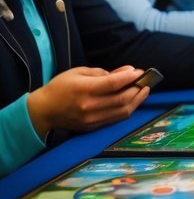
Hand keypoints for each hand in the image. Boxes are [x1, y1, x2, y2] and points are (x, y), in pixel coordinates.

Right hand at [26, 66, 148, 137]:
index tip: (140, 72)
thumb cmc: (60, 87)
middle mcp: (89, 106)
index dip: (129, 78)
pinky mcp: (94, 127)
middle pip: (122, 99)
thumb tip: (128, 71)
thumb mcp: (78, 73)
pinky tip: (132, 100)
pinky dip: (128, 108)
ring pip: (123, 111)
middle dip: (137, 89)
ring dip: (137, 100)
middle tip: (145, 81)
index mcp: (84, 89)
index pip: (113, 84)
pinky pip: (117, 118)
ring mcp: (92, 119)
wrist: (44, 110)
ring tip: (144, 90)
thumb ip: (104, 73)